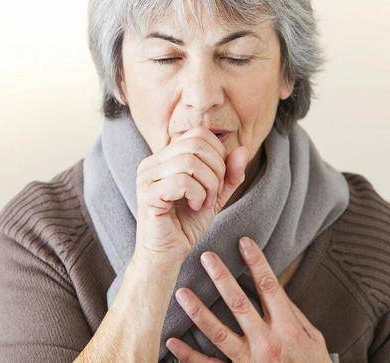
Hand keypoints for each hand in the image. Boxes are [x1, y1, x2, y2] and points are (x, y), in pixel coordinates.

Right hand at [133, 126, 248, 265]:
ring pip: (190, 162)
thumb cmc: (186, 224)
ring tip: (204, 203)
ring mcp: (146, 177)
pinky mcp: (147, 194)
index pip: (198, 135)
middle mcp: (151, 162)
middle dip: (216, 170)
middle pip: (196, 144)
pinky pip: (182, 181)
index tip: (217, 183)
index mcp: (164, 157)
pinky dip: (198, 195)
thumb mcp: (215, 195)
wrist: (167, 255)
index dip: (218, 156)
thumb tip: (244, 149)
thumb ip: (229, 174)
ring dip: (208, 185)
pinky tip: (194, 207)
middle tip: (213, 194)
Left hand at [166, 236, 330, 361]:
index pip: (269, 287)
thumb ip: (294, 314)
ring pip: (219, 334)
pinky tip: (173, 341)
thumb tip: (275, 289)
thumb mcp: (313, 338)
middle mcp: (267, 343)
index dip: (256, 262)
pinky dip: (189, 356)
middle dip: (222, 278)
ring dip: (199, 312)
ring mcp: (250, 362)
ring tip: (182, 293)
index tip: (243, 242)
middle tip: (206, 257)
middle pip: (239, 304)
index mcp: (287, 329)